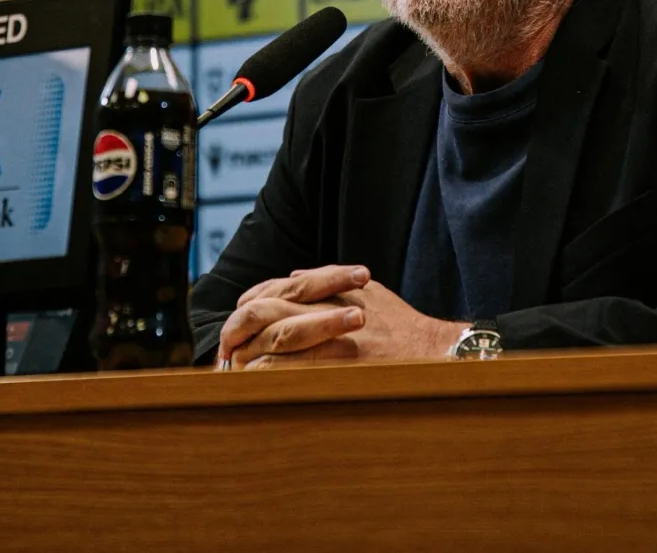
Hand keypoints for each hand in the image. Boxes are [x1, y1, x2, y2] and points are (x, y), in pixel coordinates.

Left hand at [218, 264, 466, 368]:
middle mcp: (323, 306)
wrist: (430, 350)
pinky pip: (288, 368)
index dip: (248, 305)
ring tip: (235, 367)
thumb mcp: (365, 290)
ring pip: (271, 339)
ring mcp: (328, 335)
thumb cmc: (400, 323)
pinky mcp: (333, 363)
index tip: (238, 321)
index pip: (271, 289)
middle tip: (225, 347)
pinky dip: (267, 374)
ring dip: (248, 353)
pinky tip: (256, 383)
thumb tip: (293, 274)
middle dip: (237, 327)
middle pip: (263, 310)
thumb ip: (327, 281)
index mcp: (327, 288)